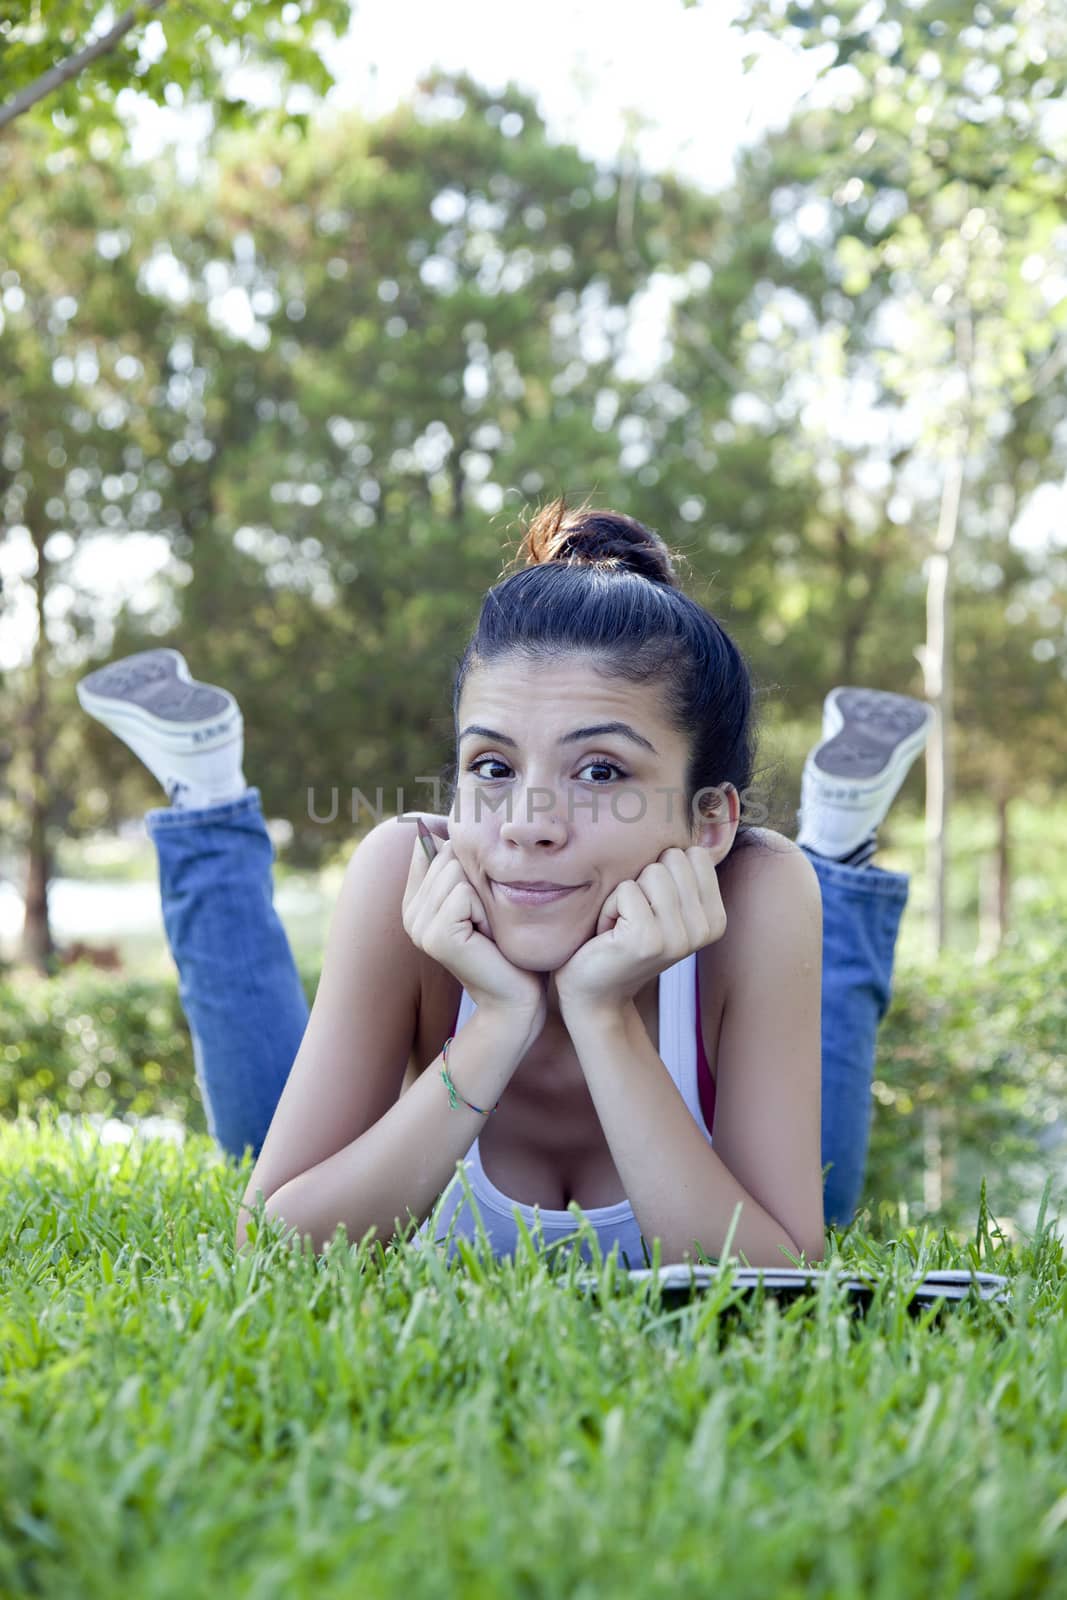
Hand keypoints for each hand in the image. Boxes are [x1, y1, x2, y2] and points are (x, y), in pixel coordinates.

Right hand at [402, 825, 547, 1034]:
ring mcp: (418, 927)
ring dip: (484, 897)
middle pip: (447, 856)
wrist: (516, 996)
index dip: (465, 865)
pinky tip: (487, 938)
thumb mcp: (479, 898)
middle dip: (478, 882)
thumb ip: (453, 865)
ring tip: (488, 928)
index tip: (479, 902)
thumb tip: (430, 825)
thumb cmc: (506, 945)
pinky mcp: (435, 937)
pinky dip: (484, 911)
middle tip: (487, 920)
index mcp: (415, 902)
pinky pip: (462, 894)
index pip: (433, 848)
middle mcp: (410, 913)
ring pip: (455, 872)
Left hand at [553, 845, 726, 1016]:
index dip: (662, 872)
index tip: (652, 907)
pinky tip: (610, 936)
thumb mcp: (663, 906)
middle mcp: (705, 930)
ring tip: (623, 926)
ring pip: (650, 872)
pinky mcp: (648, 940)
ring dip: (624, 896)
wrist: (595, 992)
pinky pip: (626, 890)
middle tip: (634, 917)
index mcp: (715, 919)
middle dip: (643, 881)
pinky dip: (609, 907)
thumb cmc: (623, 938)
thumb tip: (697, 815)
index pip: (694, 854)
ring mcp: (679, 937)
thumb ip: (681, 874)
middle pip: (672, 859)